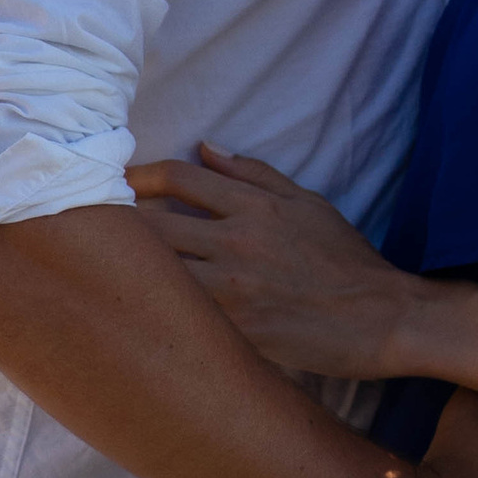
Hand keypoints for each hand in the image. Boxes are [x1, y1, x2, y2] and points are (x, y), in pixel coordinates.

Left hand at [128, 145, 414, 387]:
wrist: (380, 318)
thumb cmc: (344, 259)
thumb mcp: (306, 202)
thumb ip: (254, 174)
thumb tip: (206, 146)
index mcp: (254, 206)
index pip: (178, 177)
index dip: (139, 175)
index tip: (118, 182)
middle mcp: (237, 242)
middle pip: (151, 223)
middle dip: (118, 222)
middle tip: (97, 228)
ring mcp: (232, 289)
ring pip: (157, 271)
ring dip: (129, 268)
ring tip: (109, 269)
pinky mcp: (233, 330)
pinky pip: (179, 314)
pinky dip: (156, 307)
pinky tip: (139, 309)